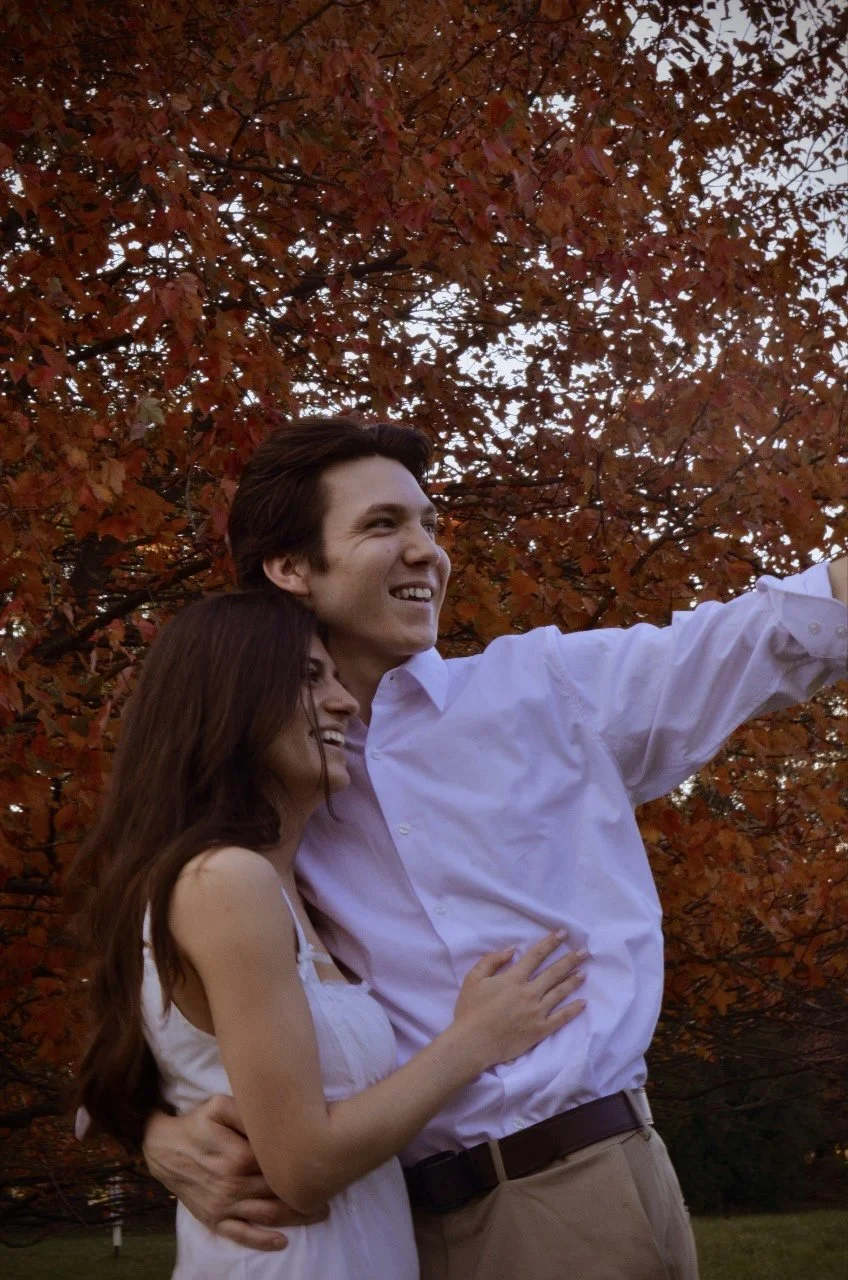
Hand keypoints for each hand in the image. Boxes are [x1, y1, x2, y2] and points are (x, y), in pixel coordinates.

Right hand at [142, 1095, 327, 1250]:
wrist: (164, 1149)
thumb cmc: (197, 1124)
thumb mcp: (220, 1106)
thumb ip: (248, 1113)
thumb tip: (276, 1119)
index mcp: (238, 1156)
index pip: (281, 1164)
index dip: (304, 1164)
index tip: (324, 1161)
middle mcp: (234, 1185)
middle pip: (279, 1192)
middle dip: (307, 1192)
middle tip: (332, 1189)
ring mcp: (224, 1206)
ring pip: (267, 1216)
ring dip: (297, 1218)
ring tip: (321, 1213)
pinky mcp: (214, 1219)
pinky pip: (241, 1235)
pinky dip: (263, 1242)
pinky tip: (283, 1242)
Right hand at [454, 931, 586, 1069]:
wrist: (473, 1042)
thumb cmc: (470, 1010)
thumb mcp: (473, 978)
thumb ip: (491, 961)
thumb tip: (512, 950)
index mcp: (514, 978)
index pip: (536, 956)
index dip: (550, 943)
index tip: (563, 933)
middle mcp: (529, 992)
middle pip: (553, 972)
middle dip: (569, 959)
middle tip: (583, 951)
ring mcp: (537, 1011)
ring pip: (560, 992)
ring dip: (573, 980)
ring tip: (584, 971)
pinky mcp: (540, 1030)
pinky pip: (561, 1018)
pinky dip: (573, 1010)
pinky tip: (583, 1002)